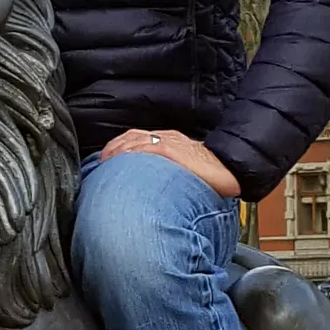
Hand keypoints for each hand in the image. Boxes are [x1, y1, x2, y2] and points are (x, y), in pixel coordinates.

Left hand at [100, 127, 239, 198]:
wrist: (230, 168)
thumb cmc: (211, 174)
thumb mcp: (186, 171)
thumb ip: (170, 175)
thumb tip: (156, 192)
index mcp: (170, 140)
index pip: (138, 137)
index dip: (120, 145)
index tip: (107, 158)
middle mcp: (167, 137)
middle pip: (132, 136)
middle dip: (114, 147)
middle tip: (100, 161)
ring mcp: (169, 142)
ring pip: (135, 140)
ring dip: (117, 149)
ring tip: (105, 161)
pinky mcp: (171, 149)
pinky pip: (146, 146)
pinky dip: (130, 151)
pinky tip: (120, 159)